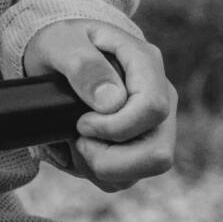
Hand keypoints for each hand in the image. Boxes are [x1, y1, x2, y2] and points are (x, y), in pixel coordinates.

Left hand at [21, 19, 176, 192]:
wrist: (61, 54)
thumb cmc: (62, 44)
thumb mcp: (62, 42)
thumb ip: (83, 65)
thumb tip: (112, 102)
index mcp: (146, 63)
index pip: (153, 109)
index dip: (115, 127)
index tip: (82, 122)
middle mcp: (161, 97)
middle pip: (158, 153)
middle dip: (110, 160)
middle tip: (79, 140)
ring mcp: (156, 125)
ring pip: (144, 171)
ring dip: (101, 166)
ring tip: (77, 141)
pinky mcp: (143, 146)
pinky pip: (128, 178)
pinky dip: (98, 172)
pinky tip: (82, 148)